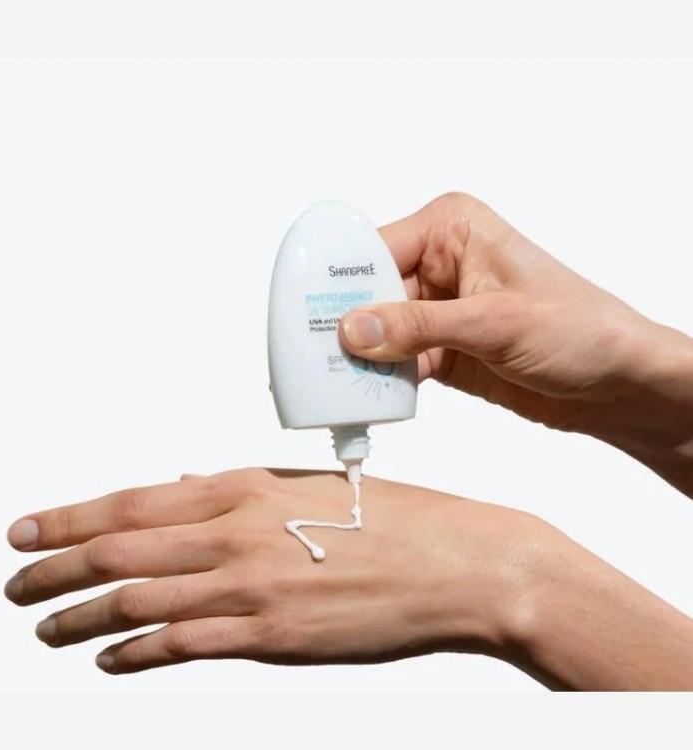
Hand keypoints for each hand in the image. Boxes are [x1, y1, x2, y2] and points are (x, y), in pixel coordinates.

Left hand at [4, 468, 692, 688]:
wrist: (459, 563)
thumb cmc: (394, 519)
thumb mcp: (310, 485)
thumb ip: (240, 491)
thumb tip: (185, 485)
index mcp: (248, 487)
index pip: (134, 501)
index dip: (70, 517)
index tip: (28, 529)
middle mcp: (239, 532)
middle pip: (120, 551)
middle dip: (55, 568)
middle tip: (15, 580)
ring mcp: (254, 586)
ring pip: (137, 600)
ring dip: (79, 614)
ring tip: (45, 622)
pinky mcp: (273, 637)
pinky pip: (182, 645)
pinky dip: (133, 652)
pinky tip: (108, 658)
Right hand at [338, 193, 692, 495]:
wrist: (614, 383)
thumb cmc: (579, 328)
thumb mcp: (493, 323)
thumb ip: (418, 327)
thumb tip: (353, 329)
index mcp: (452, 231)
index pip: (376, 250)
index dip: (341, 284)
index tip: (309, 316)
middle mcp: (439, 264)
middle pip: (369, 293)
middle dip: (345, 327)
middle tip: (314, 357)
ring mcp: (438, 310)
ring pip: (377, 331)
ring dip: (360, 359)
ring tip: (333, 384)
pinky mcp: (440, 349)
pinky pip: (395, 362)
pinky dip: (381, 382)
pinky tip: (367, 398)